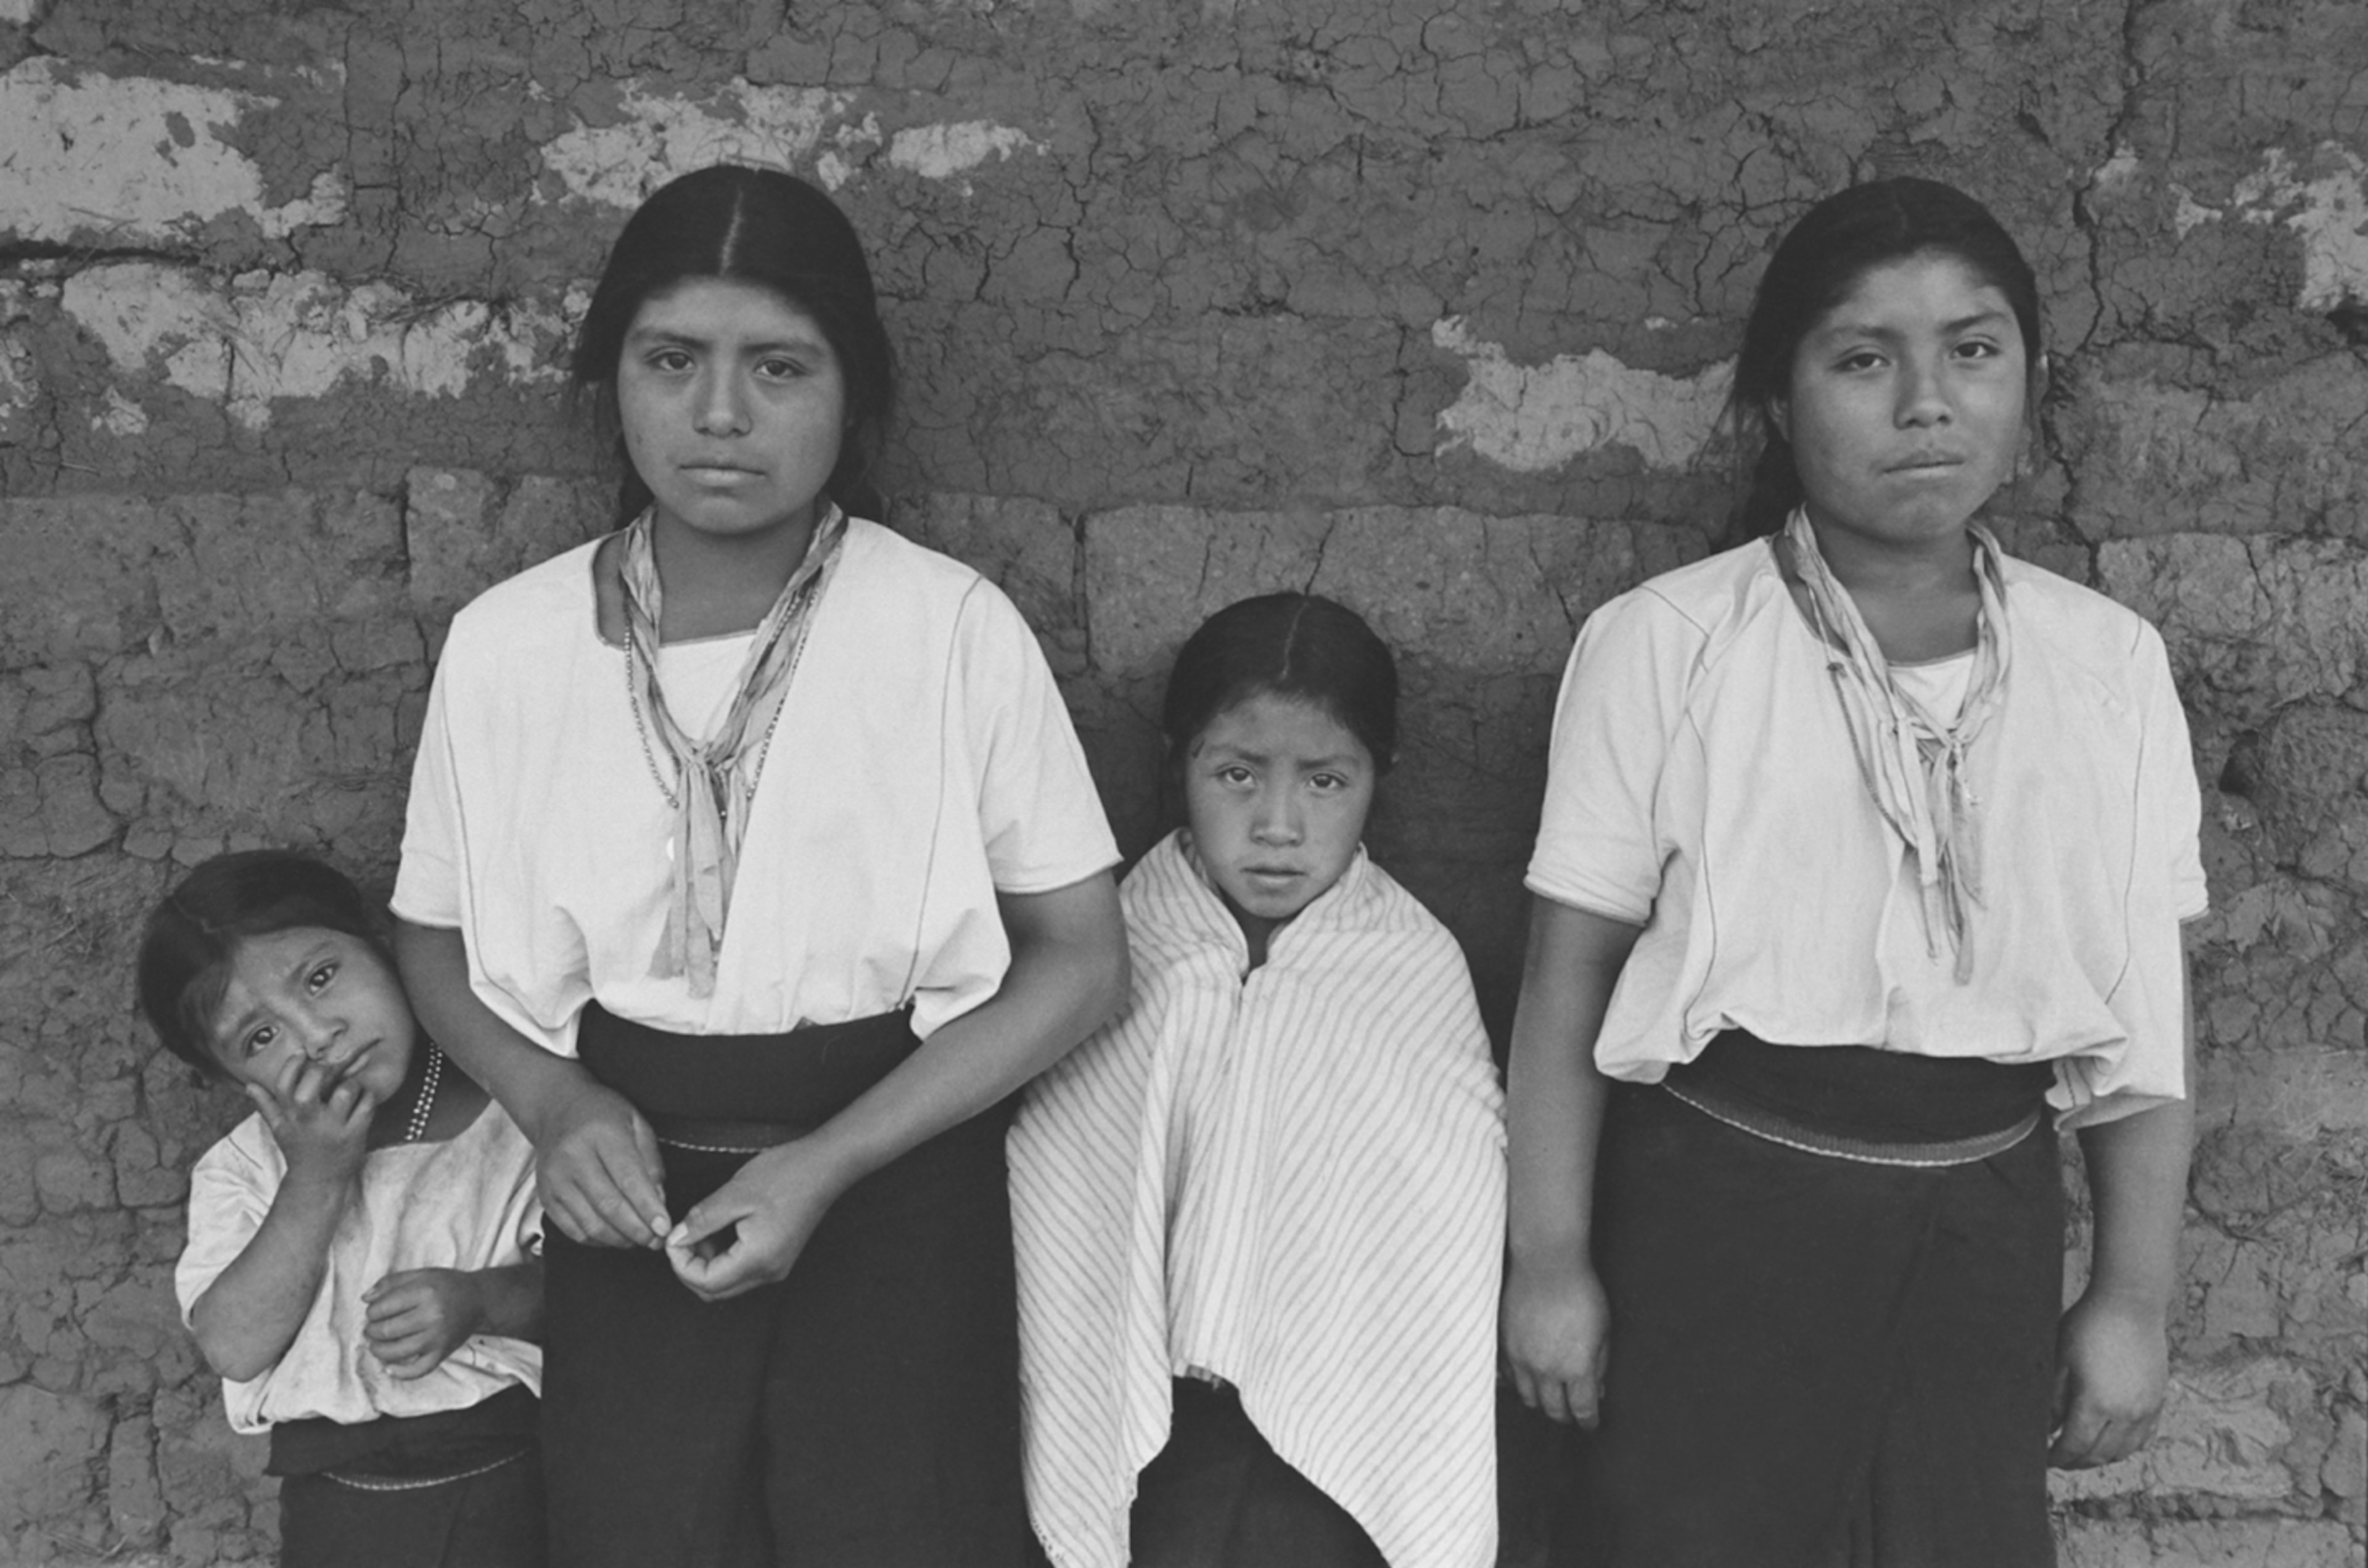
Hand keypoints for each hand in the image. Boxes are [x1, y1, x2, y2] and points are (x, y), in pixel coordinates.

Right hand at [249, 1055, 376, 1187]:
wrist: (318, 1181)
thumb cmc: (299, 1150)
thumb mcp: (280, 1129)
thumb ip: (267, 1106)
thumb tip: (249, 1085)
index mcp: (289, 1116)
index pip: (284, 1084)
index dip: (293, 1065)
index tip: (301, 1053)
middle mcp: (308, 1120)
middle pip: (315, 1080)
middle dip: (326, 1070)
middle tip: (332, 1073)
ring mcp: (333, 1127)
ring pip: (347, 1089)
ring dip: (352, 1085)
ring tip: (350, 1091)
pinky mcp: (354, 1134)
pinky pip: (367, 1104)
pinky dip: (368, 1098)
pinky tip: (362, 1102)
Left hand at [362, 1268, 479, 1379]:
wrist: (479, 1300)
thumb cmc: (447, 1285)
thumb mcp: (421, 1274)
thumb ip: (391, 1282)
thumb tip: (365, 1298)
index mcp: (425, 1292)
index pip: (382, 1308)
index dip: (371, 1311)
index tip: (373, 1311)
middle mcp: (432, 1315)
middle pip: (386, 1331)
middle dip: (371, 1331)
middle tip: (372, 1328)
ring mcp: (438, 1337)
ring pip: (396, 1352)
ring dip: (378, 1350)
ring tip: (376, 1344)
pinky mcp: (443, 1352)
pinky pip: (418, 1370)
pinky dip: (400, 1373)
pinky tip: (389, 1367)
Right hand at [529, 1076, 669, 1248]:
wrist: (557, 1109)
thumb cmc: (602, 1114)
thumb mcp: (636, 1124)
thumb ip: (651, 1162)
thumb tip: (658, 1202)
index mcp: (601, 1135)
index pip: (628, 1179)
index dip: (648, 1208)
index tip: (665, 1228)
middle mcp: (573, 1158)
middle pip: (609, 1206)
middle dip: (637, 1230)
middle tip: (656, 1241)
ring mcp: (555, 1180)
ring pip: (591, 1223)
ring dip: (619, 1239)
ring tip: (638, 1240)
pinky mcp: (546, 1196)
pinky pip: (573, 1229)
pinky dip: (597, 1240)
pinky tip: (614, 1237)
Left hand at [665, 1139, 849, 1302]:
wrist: (826, 1165)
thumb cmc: (786, 1174)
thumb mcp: (735, 1193)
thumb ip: (702, 1220)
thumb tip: (676, 1239)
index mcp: (758, 1258)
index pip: (705, 1282)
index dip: (680, 1264)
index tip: (673, 1238)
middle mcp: (768, 1271)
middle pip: (714, 1291)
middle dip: (690, 1268)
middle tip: (682, 1237)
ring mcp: (775, 1266)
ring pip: (726, 1282)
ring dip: (705, 1262)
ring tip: (701, 1229)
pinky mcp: (777, 1257)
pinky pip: (741, 1270)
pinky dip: (722, 1256)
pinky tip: (719, 1229)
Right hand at [1502, 1254, 1610, 1427]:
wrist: (1546, 1261)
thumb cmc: (1582, 1292)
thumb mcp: (1604, 1329)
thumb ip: (1600, 1364)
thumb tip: (1598, 1390)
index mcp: (1576, 1368)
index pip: (1582, 1410)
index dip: (1588, 1421)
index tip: (1590, 1424)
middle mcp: (1546, 1369)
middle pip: (1553, 1410)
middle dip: (1564, 1415)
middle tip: (1570, 1414)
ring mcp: (1520, 1358)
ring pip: (1527, 1397)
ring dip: (1540, 1401)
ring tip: (1548, 1397)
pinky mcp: (1502, 1344)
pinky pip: (1506, 1376)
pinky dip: (1516, 1383)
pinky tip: (1524, 1379)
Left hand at [2050, 1287, 2170, 1467]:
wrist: (2130, 1304)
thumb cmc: (2088, 1326)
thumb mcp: (2060, 1360)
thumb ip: (2054, 1399)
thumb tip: (2047, 1428)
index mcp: (2096, 1404)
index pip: (2074, 1446)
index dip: (2058, 1457)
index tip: (2046, 1460)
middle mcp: (2125, 1413)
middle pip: (2099, 1454)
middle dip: (2077, 1462)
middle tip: (2061, 1459)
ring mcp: (2146, 1409)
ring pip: (2123, 1451)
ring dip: (2101, 1457)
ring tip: (2082, 1453)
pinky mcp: (2158, 1401)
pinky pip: (2143, 1438)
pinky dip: (2125, 1447)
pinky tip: (2111, 1442)